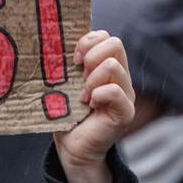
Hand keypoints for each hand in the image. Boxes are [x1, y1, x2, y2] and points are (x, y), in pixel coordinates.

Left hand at [53, 29, 134, 182]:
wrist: (71, 145)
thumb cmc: (65, 111)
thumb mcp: (65, 81)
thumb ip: (69, 62)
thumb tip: (56, 39)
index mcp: (106, 65)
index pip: (105, 36)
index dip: (87, 42)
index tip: (73, 59)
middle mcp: (120, 76)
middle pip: (114, 43)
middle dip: (91, 56)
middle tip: (79, 76)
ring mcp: (126, 94)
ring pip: (113, 65)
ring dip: (91, 79)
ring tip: (83, 95)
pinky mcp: (125, 112)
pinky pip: (115, 90)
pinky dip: (98, 94)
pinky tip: (89, 104)